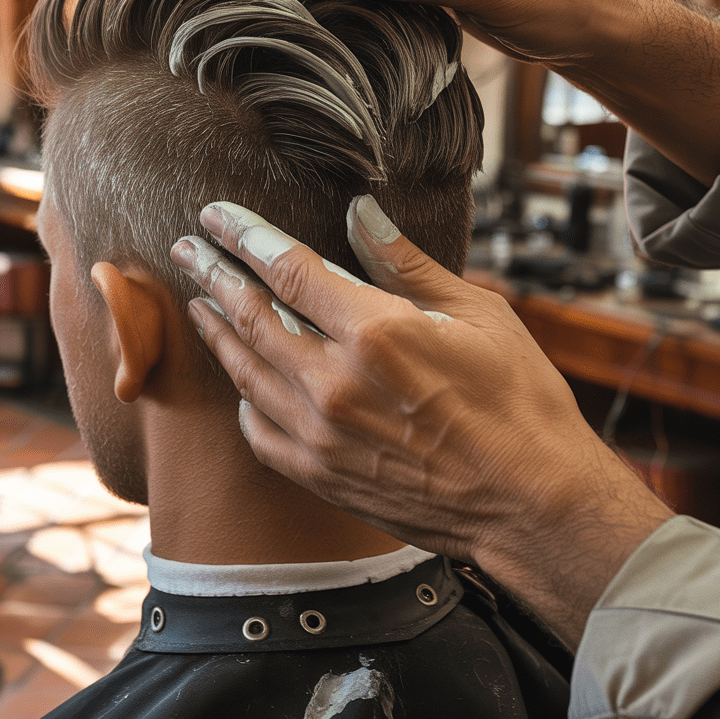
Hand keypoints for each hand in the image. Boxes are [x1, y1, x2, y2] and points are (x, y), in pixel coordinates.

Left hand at [170, 195, 672, 646]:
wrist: (533, 506)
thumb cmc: (518, 403)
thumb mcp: (476, 314)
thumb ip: (405, 263)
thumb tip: (361, 212)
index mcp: (375, 332)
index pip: (287, 268)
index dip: (244, 235)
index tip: (215, 214)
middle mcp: (334, 383)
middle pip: (250, 314)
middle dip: (212, 274)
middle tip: (186, 247)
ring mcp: (321, 435)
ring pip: (245, 370)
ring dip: (216, 330)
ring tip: (197, 302)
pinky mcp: (321, 475)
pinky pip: (258, 431)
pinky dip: (244, 398)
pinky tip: (240, 381)